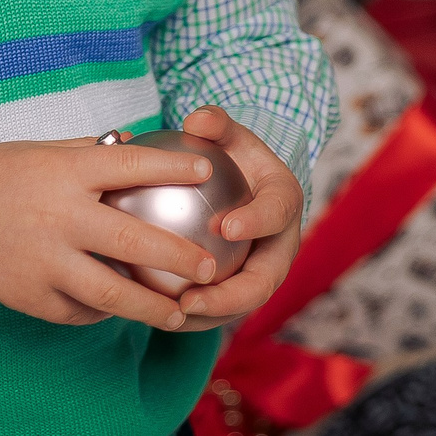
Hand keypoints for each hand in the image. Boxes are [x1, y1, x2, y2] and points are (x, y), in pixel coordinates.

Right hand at [0, 137, 229, 330]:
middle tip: (209, 266)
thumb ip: (90, 153)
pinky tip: (122, 310)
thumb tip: (140, 144)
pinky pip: (80, 310)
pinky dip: (105, 311)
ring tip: (180, 311)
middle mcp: (58, 217)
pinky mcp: (31, 297)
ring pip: (112, 293)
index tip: (208, 171)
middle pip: (133, 242)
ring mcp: (44, 261)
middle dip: (179, 257)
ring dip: (153, 306)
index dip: (174, 167)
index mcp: (64, 172)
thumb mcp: (42, 151)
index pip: (131, 165)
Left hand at [173, 106, 303, 325]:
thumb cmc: (232, 157)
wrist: (243, 189)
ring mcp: (262, 274)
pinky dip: (189, 316)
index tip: (227, 226)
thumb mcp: (228, 135)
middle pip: (263, 282)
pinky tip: (152, 312)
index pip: (276, 214)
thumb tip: (196, 119)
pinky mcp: (239, 292)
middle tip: (191, 298)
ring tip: (169, 316)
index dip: (258, 222)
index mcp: (283, 204)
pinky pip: (217, 310)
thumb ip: (216, 124)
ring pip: (238, 306)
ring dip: (206, 316)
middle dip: (231, 297)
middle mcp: (279, 248)